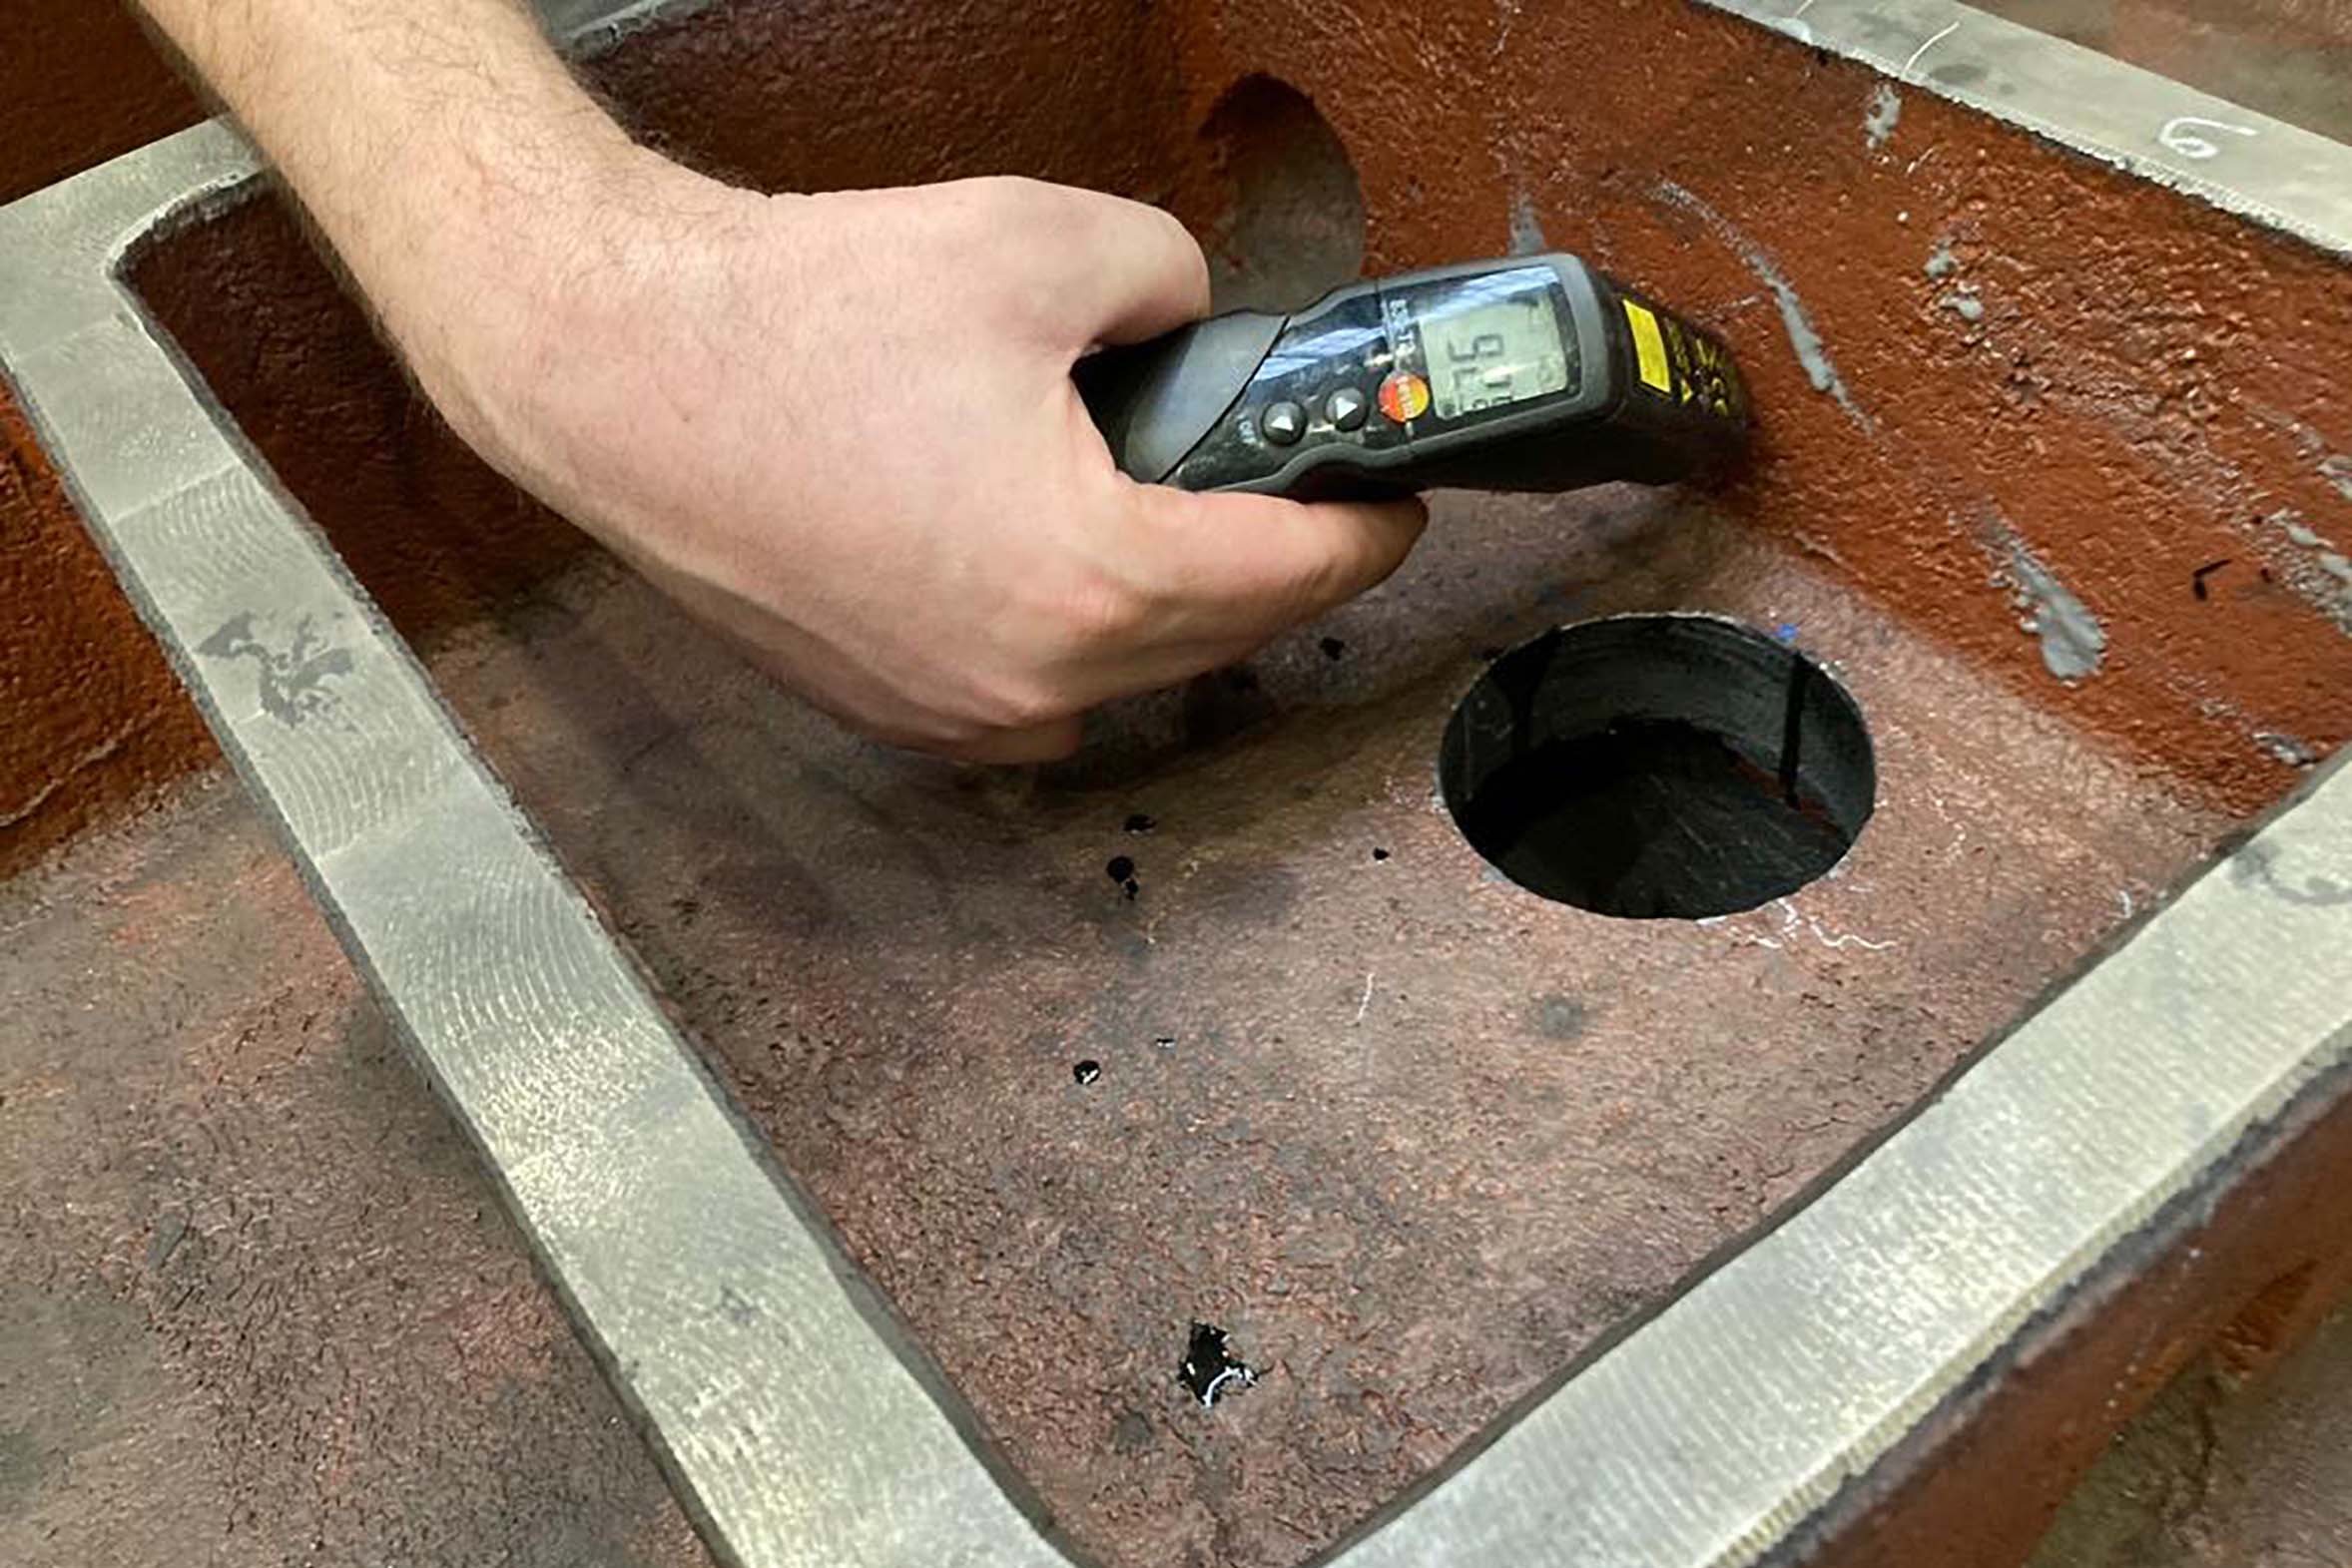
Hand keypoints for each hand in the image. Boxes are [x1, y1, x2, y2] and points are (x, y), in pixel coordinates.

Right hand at [426, 157, 1426, 761]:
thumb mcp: (1042, 243)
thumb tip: (1191, 328)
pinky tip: (1065, 561)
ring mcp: (955, 714)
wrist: (619, 376)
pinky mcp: (893, 712)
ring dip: (1177, 607)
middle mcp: (1032, 683)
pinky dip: (1079, 637)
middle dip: (1275, 564)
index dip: (1367, 530)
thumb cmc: (794, 321)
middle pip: (1222, 638)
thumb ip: (1173, 284)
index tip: (1394, 502)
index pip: (1296, 575)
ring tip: (1180, 514)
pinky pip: (1037, 694)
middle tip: (1295, 491)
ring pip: (1130, 677)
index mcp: (1092, 580)